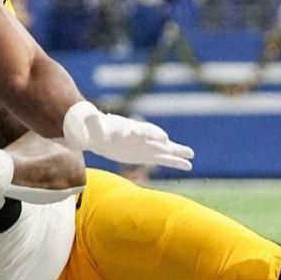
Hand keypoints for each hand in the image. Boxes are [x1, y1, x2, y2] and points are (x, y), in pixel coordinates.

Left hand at [61, 102, 193, 170]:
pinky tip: (188, 165)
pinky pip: (164, 159)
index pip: (143, 131)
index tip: (162, 138)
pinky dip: (175, 162)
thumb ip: (94, 122)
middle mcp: (141, 137)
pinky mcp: (148, 155)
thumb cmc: (95, 130)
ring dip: (177, 153)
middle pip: (158, 140)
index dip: (152, 134)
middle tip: (186, 150)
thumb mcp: (93, 127)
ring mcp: (147, 146)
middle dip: (170, 144)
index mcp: (130, 129)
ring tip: (191, 156)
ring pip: (165, 150)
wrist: (98, 135)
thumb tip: (89, 114)